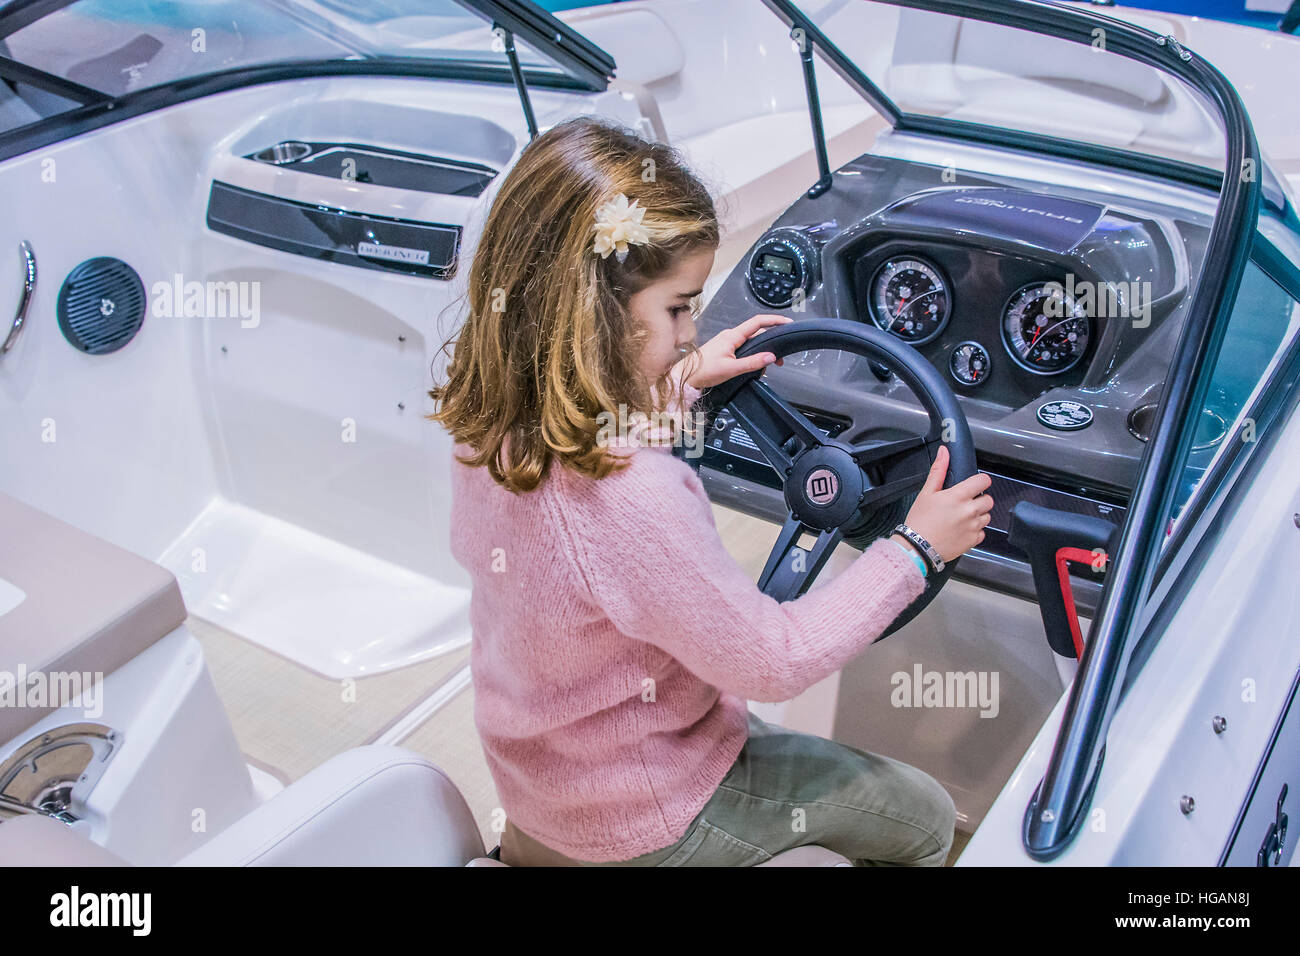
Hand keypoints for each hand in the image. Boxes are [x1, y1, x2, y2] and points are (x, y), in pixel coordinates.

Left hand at [676, 315, 790, 388]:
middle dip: (771, 342)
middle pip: (757, 333)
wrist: (686, 376)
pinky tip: (755, 366)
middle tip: (780, 357)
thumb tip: (770, 356)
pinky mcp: (724, 349)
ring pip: (751, 342)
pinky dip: (753, 354)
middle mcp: (730, 335)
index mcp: (733, 336)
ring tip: (769, 365)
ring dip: (762, 350)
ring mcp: (727, 342)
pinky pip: (743, 347)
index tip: (787, 323)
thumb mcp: (732, 369)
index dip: (774, 321)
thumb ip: (753, 362)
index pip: (758, 322)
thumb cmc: (704, 370)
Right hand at [894, 445, 992, 563]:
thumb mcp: (926, 493)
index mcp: (959, 496)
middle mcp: (970, 511)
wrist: (917, 547)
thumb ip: (938, 471)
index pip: (984, 481)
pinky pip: (983, 532)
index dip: (980, 481)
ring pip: (987, 516)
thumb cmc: (920, 520)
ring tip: (962, 518)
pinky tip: (961, 530)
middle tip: (965, 503)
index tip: (974, 485)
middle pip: (989, 499)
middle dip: (979, 499)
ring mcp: (973, 526)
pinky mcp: (973, 540)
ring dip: (978, 515)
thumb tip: (944, 452)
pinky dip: (975, 530)